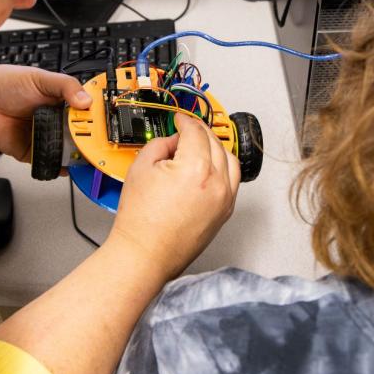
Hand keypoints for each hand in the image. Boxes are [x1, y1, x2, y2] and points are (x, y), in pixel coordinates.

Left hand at [0, 64, 91, 159]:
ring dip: (76, 157)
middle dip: (89, 143)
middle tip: (97, 146)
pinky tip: (66, 167)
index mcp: (62, 102)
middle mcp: (55, 121)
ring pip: (66, 152)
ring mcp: (44, 137)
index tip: (105, 128)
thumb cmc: (6, 82)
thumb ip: (66, 87)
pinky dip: (57, 168)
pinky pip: (48, 163)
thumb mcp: (41, 78)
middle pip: (79, 136)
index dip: (96, 122)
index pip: (86, 114)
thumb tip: (86, 100)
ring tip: (85, 159)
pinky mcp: (31, 152)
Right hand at [107, 113, 241, 279]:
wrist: (145, 254)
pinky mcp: (225, 212)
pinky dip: (224, 168)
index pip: (195, 132)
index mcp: (196, 168)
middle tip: (186, 130)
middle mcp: (216, 183)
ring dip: (215, 147)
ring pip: (229, 159)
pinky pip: (232, 180)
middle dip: (199, 132)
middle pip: (214, 142)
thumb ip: (160, 145)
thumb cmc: (140, 221)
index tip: (179, 120)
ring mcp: (224, 199)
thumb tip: (173, 141)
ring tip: (200, 146)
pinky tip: (210, 167)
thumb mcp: (141, 168)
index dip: (185, 121)